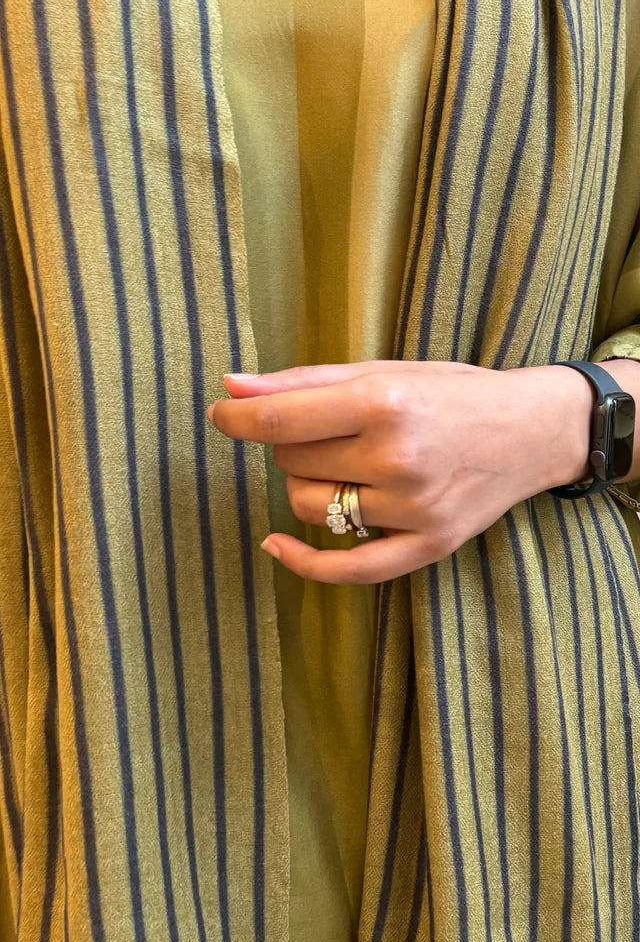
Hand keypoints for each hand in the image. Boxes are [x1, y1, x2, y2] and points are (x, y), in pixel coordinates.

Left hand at [207, 360, 593, 583]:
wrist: (531, 431)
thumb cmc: (452, 393)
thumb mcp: (384, 371)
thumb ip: (305, 381)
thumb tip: (232, 387)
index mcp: (385, 402)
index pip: (282, 420)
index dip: (237, 418)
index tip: (221, 414)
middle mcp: (397, 457)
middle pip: (292, 463)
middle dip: (292, 444)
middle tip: (326, 431)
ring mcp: (413, 508)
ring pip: (310, 508)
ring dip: (307, 486)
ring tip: (342, 465)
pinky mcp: (427, 545)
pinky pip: (346, 569)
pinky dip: (302, 562)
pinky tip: (276, 545)